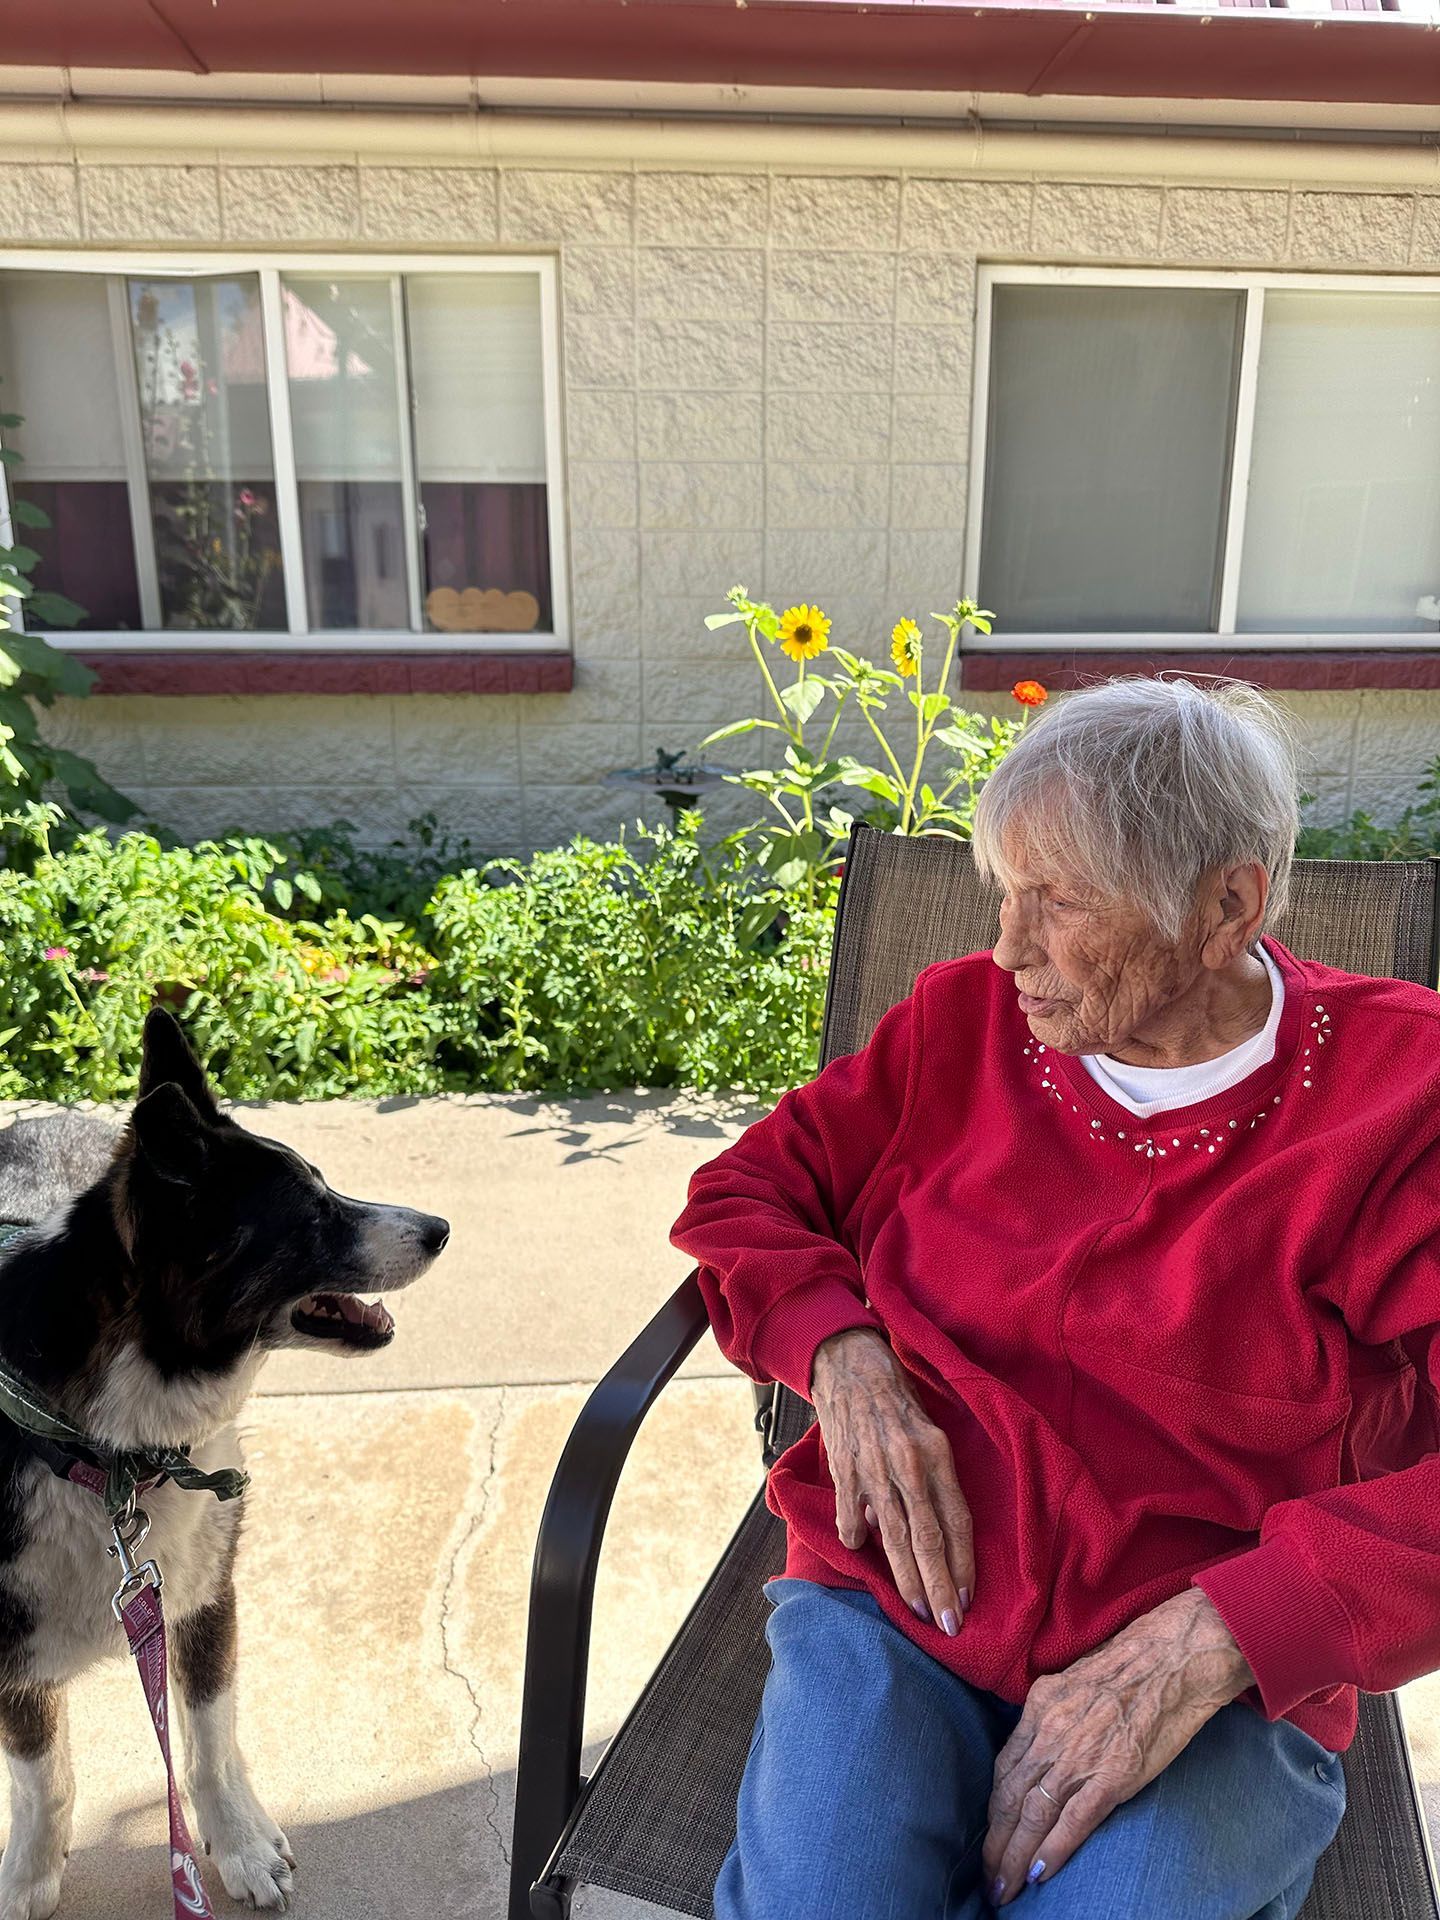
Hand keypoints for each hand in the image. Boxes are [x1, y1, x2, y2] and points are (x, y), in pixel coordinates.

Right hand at [809, 1327, 973, 1633]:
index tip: (969, 1600)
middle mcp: (910, 1465)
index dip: (964, 1564)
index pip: (957, 1521)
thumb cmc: (897, 1401)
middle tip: (949, 1625)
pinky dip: (857, 1538)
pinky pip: (853, 1517)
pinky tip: (861, 1553)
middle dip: (940, 1586)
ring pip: (894, 1537)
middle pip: (929, 1538)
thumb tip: (934, 1534)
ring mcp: (875, 1469)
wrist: (850, 1363)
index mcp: (937, 1454)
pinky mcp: (845, 1470)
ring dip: (906, 1579)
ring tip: (917, 1611)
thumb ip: (932, 1481)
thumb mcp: (928, 1433)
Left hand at [983, 1587, 1253, 1904]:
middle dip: (995, 1843)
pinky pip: (1074, 1820)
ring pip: (1034, 1814)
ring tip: (1002, 1889)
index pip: (1004, 1769)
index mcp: (1040, 1706)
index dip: (992, 1810)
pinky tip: (1038, 1875)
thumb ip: (1054, 1713)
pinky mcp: (1113, 1774)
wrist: (1174, 1655)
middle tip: (987, 1878)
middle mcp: (1051, 1731)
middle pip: (1009, 1798)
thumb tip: (1042, 1747)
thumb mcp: (1076, 1679)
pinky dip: (1053, 1850)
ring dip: (1014, 1857)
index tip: (988, 1838)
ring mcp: (1080, 1754)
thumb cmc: (1133, 1663)